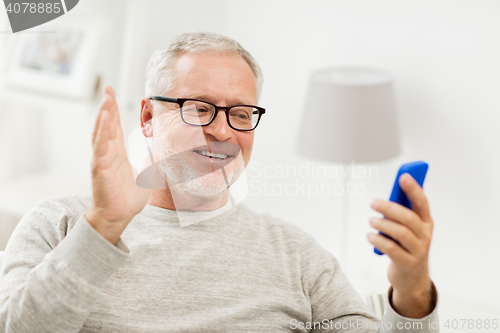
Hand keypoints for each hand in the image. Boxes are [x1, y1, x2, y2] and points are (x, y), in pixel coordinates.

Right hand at [86, 86, 150, 244]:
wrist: (119, 215)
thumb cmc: (128, 197)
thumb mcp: (143, 174)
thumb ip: (148, 162)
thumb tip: (160, 155)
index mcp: (116, 153)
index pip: (114, 127)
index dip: (112, 110)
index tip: (112, 94)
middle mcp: (107, 153)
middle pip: (106, 125)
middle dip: (107, 106)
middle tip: (108, 89)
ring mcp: (102, 160)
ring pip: (102, 134)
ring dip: (104, 116)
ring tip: (106, 100)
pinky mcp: (100, 170)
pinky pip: (100, 149)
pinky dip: (102, 134)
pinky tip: (104, 120)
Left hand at [367, 173, 434, 317]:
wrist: (411, 277)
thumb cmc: (405, 245)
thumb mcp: (407, 228)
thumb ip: (401, 212)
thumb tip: (389, 195)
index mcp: (426, 222)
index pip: (422, 202)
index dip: (414, 189)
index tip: (403, 176)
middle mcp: (425, 235)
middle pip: (408, 218)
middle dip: (389, 208)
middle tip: (373, 203)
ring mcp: (418, 250)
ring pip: (400, 233)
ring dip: (382, 224)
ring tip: (371, 220)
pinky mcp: (407, 263)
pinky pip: (391, 248)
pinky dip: (378, 240)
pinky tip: (370, 236)